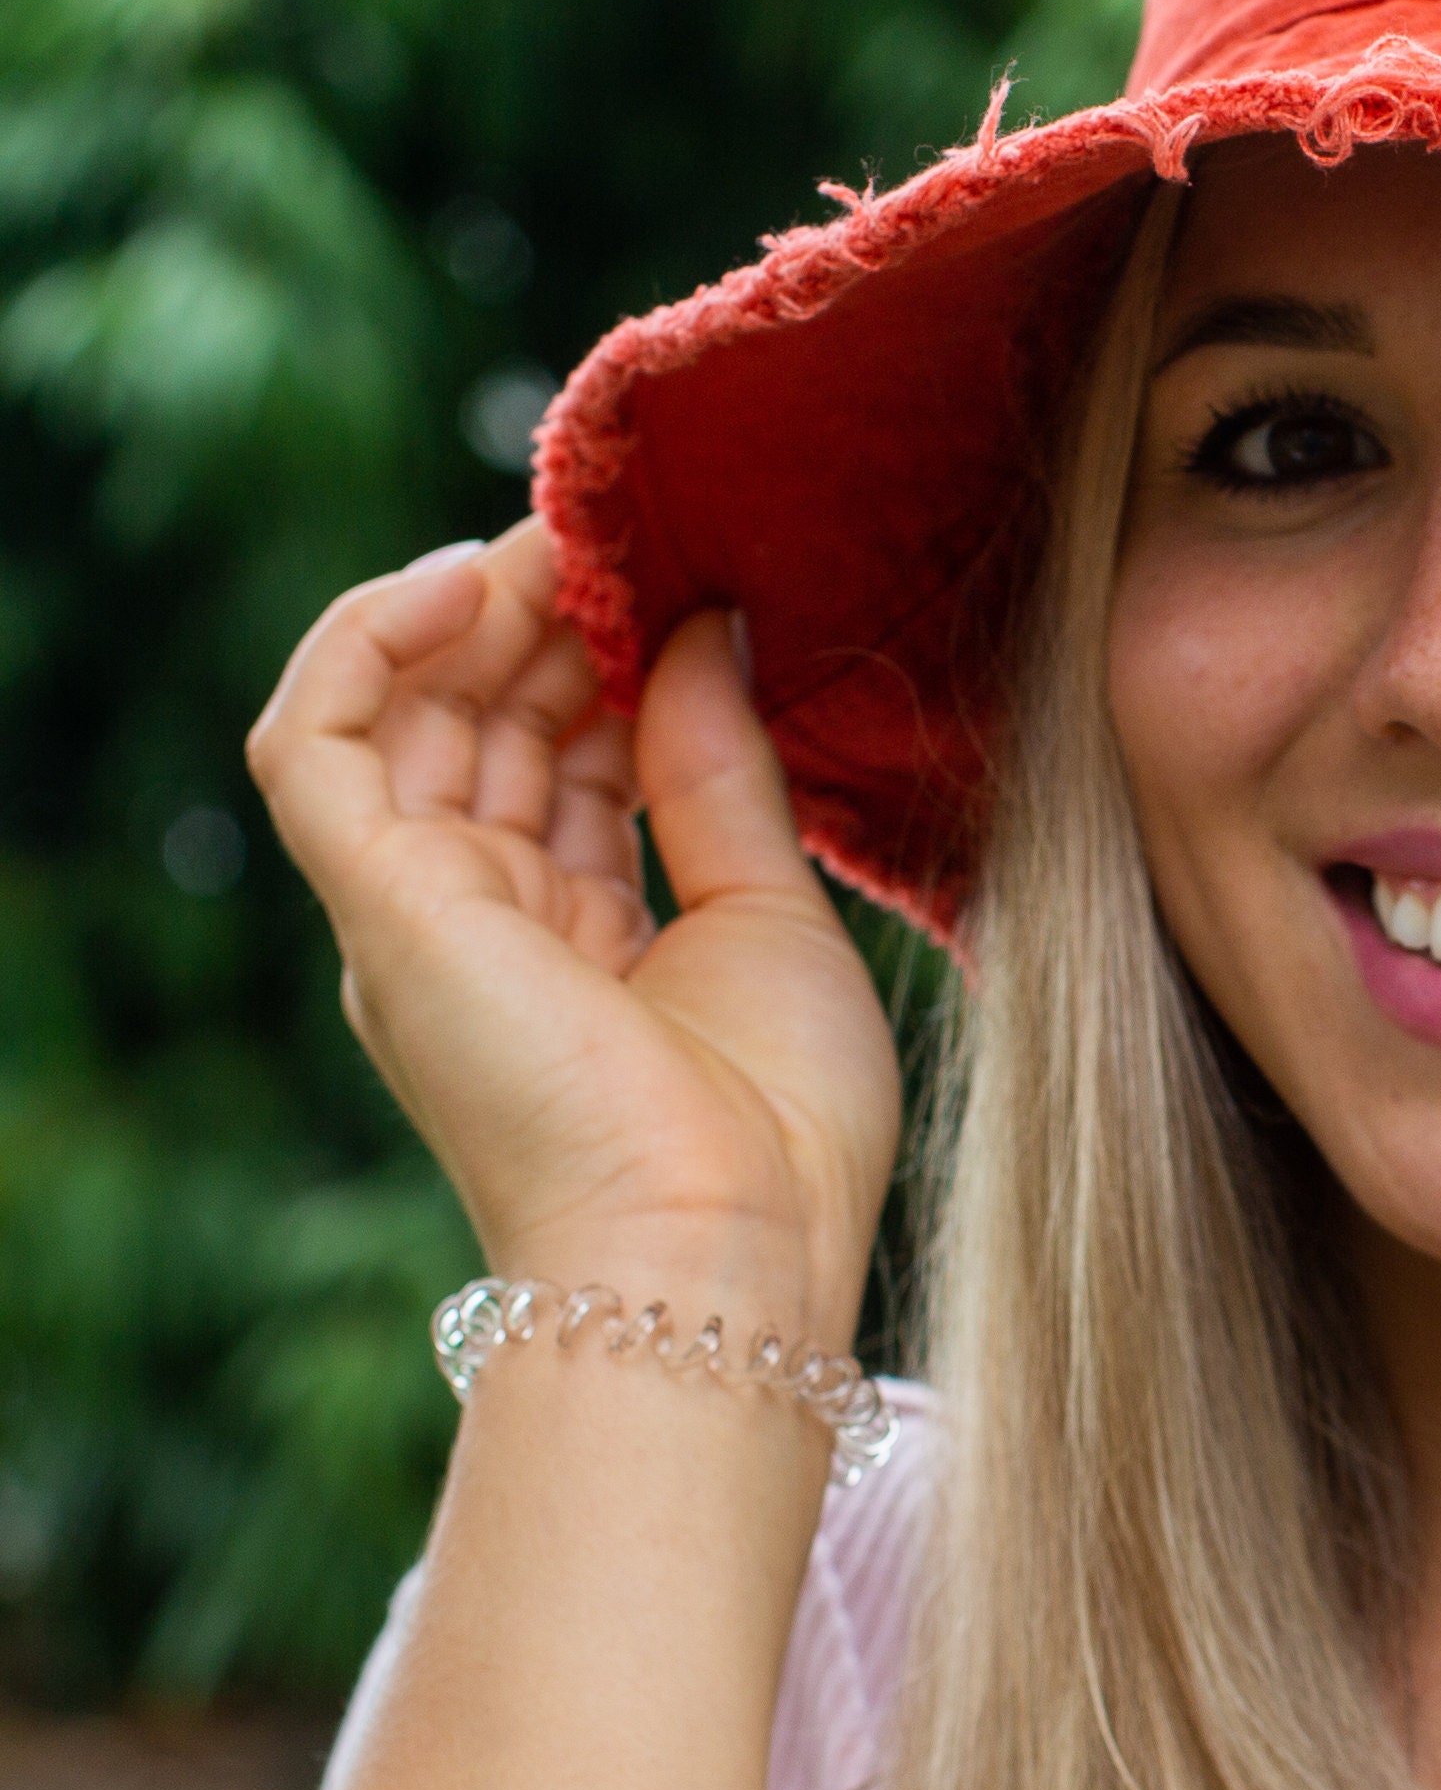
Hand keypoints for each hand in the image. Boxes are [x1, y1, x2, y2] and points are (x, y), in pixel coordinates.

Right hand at [247, 519, 901, 1348]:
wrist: (723, 1253)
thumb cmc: (774, 1129)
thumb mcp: (768, 912)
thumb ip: (719, 768)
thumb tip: (706, 624)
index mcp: (574, 948)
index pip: (569, 763)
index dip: (617, 664)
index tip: (688, 584)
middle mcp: (481, 928)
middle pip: (489, 727)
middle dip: (560, 622)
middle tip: (637, 536)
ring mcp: (419, 917)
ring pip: (407, 714)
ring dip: (483, 611)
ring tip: (576, 542)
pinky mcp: (378, 903)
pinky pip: (317, 737)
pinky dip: (372, 640)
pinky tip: (471, 580)